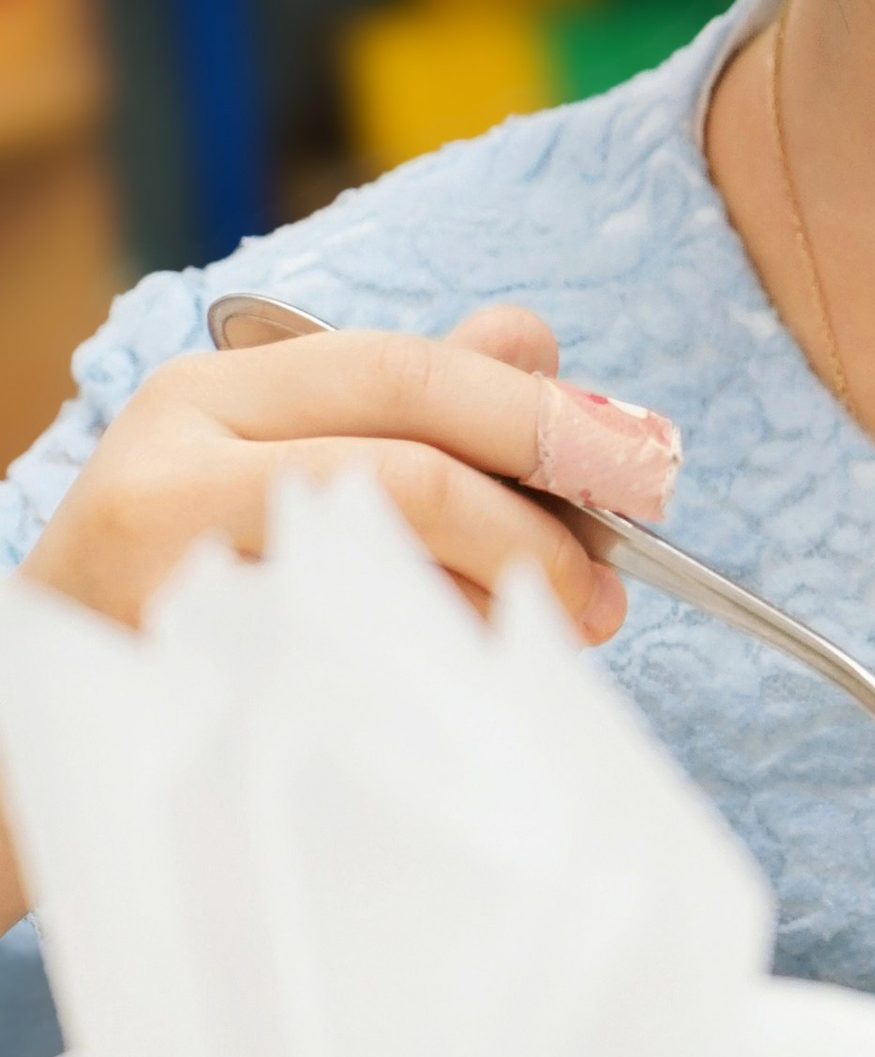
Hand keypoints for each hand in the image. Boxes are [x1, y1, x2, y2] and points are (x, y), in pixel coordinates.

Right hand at [18, 307, 625, 649]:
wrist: (44, 715)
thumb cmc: (187, 577)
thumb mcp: (279, 460)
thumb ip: (405, 403)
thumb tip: (534, 341)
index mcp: (215, 391)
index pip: (403, 372)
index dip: (533, 415)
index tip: (633, 462)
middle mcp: (177, 462)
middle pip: (401, 466)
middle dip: (531, 521)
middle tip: (606, 578)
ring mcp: (168, 572)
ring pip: (378, 564)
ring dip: (492, 601)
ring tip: (549, 629)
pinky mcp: (178, 672)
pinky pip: (343, 663)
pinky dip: (428, 666)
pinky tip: (468, 680)